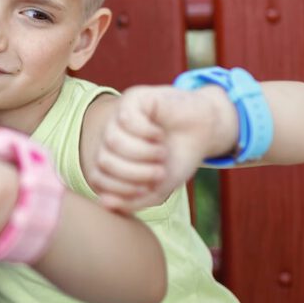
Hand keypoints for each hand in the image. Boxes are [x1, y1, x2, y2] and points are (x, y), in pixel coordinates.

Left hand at [90, 85, 237, 212]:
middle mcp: (109, 136)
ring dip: (142, 153)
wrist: (205, 130)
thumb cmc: (178, 157)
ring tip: (161, 153)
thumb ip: (132, 200)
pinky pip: (125, 119)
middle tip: (159, 171)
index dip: (122, 189)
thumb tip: (104, 203)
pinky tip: (159, 134)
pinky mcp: (132, 99)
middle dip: (134, 173)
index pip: (98, 178)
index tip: (149, 188)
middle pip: (103, 160)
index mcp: (111, 158)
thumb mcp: (158, 188)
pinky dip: (146, 133)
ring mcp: (118, 116)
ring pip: (112, 141)